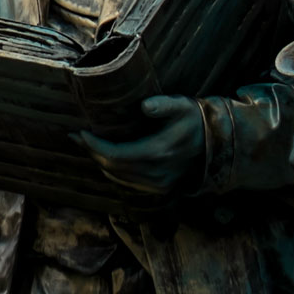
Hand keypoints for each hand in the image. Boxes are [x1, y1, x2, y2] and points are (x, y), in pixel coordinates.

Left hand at [79, 96, 207, 199]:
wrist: (217, 145)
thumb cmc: (195, 120)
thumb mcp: (183, 106)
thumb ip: (164, 105)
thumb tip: (145, 106)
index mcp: (158, 152)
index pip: (115, 155)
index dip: (94, 146)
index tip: (80, 132)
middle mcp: (156, 173)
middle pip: (112, 167)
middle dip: (91, 152)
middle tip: (76, 137)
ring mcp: (158, 184)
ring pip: (118, 177)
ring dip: (100, 162)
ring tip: (87, 145)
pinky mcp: (160, 188)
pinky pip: (128, 183)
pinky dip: (113, 171)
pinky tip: (106, 158)